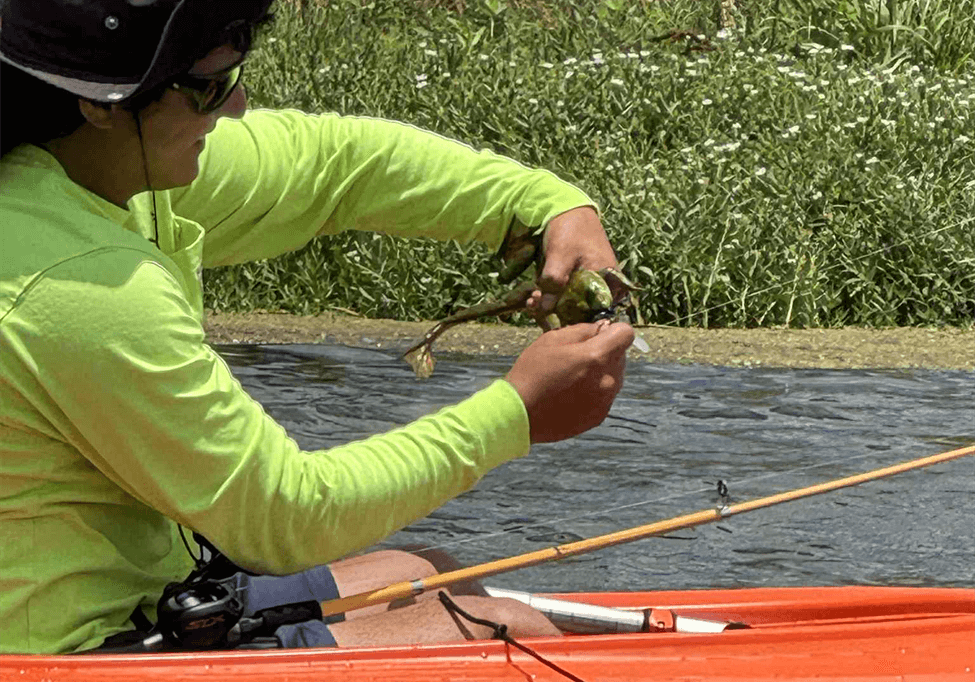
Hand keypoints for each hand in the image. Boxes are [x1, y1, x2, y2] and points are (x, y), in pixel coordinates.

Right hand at [505, 320, 633, 443]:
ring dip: (601, 372)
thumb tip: (601, 328)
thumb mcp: (552, 339)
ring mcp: (605, 401)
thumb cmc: (532, 372)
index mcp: (596, 357)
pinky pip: (606, 395)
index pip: (626, 334)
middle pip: (620, 356)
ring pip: (614, 376)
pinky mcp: (599, 416)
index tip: (599, 335)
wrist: (519, 415)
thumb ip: (583, 330)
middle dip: (605, 352)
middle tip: (578, 358)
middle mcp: (608, 380)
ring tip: (573, 378)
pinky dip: (595, 391)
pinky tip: (572, 395)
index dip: (614, 330)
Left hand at [526, 206, 617, 319]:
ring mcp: (593, 285)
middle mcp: (606, 288)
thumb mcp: (561, 255)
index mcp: (610, 283)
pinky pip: (568, 295)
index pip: (590, 313)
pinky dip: (553, 296)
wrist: (571, 210)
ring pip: (572, 305)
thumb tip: (545, 308)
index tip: (543, 313)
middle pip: (580, 311)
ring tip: (531, 298)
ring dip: (551, 305)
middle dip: (555, 311)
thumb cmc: (571, 230)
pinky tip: (536, 295)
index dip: (566, 317)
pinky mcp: (581, 282)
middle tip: (532, 304)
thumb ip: (554, 281)